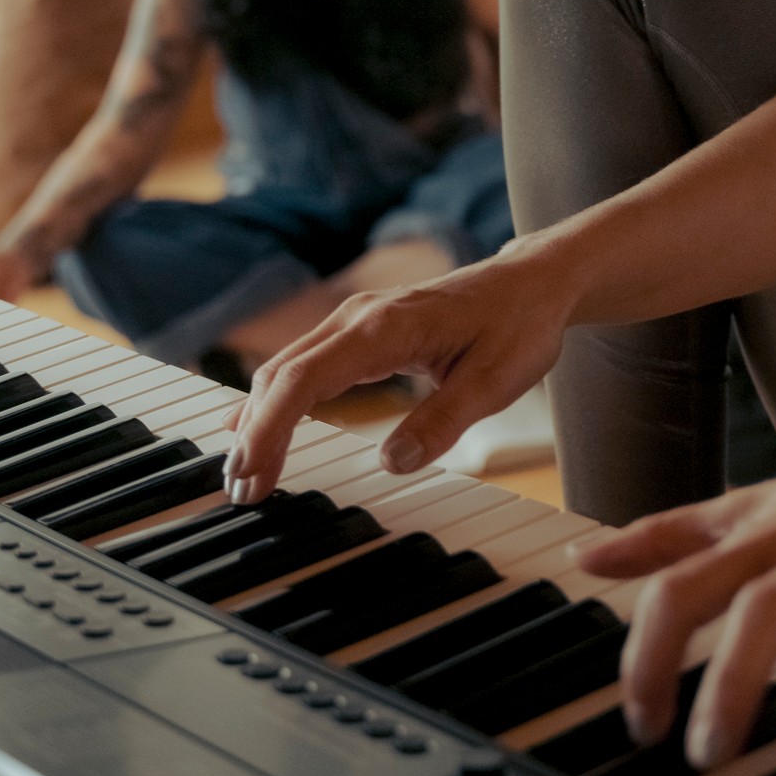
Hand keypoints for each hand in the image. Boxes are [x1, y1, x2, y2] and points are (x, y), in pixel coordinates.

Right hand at [223, 244, 577, 501]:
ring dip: (261, 418)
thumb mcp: (494, 381)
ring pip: (287, 368)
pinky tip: (256, 423)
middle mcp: (358, 317)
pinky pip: (305, 363)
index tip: (255, 478)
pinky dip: (277, 397)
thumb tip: (390, 464)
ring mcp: (356, 320)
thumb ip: (441, 422)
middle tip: (243, 493)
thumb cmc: (517, 325)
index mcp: (384, 327)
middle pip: (282, 375)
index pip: (304, 381)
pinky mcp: (362, 330)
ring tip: (246, 473)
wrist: (533, 282)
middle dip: (254, 435)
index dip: (270, 431)